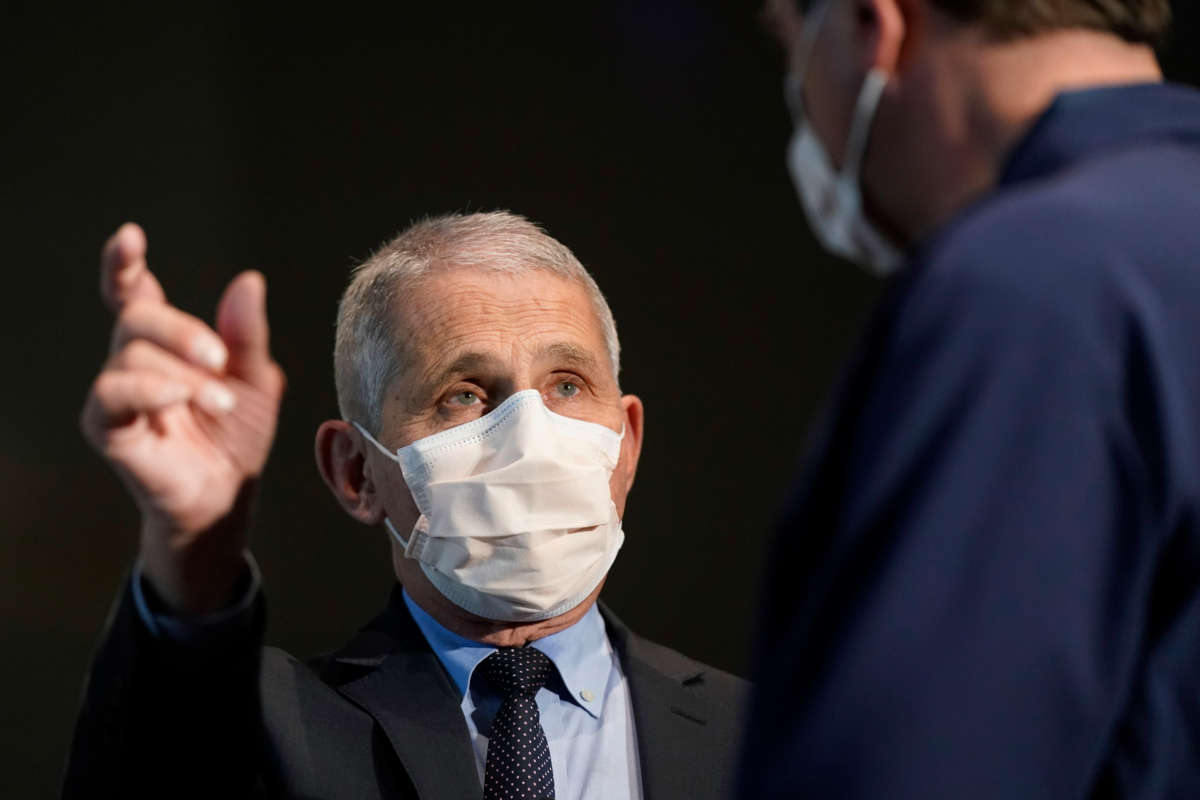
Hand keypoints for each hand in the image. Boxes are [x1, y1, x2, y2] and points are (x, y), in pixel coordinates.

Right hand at [81, 223, 285, 613]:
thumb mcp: (256, 381)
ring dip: (185, 377)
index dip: (123, 263)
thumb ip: (247, 334)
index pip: (131, 292)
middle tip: (220, 358)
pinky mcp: (106, 427)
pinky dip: (150, 390)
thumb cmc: (236, 436)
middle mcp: (134, 360)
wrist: (229, 495)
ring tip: (219, 403)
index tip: (129, 236)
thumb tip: (248, 280)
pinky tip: (180, 399)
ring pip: (133, 355)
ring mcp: (115, 393)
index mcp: (165, 343)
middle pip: (137, 315)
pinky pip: (113, 394)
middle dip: (181, 330)